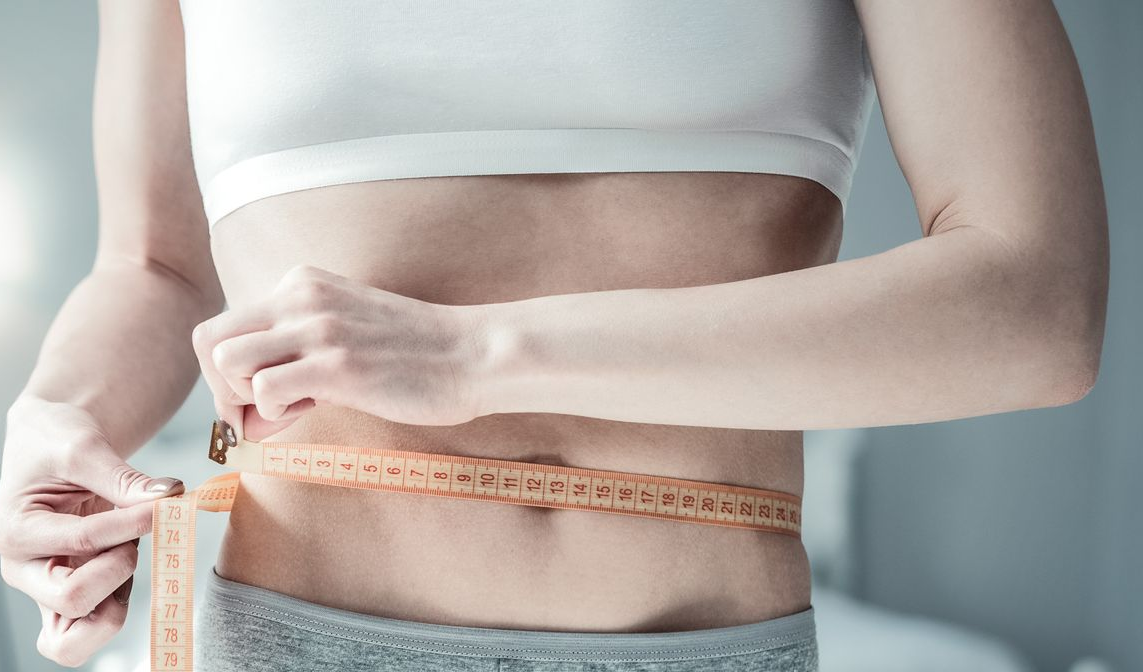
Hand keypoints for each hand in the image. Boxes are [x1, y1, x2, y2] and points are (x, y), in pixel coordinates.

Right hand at [0, 394, 184, 667]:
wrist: (48, 443)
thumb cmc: (54, 441)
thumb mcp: (83, 446)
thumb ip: (124, 477)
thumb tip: (169, 496)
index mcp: (16, 530)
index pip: (84, 539)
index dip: (135, 521)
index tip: (168, 501)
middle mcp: (25, 569)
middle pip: (73, 602)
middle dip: (120, 568)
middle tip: (132, 537)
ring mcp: (46, 588)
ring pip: (79, 637)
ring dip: (119, 597)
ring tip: (126, 552)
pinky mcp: (69, 595)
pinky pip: (91, 627)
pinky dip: (118, 604)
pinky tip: (126, 562)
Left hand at [192, 264, 488, 440]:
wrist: (474, 354)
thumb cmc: (414, 355)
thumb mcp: (346, 334)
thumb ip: (298, 357)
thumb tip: (251, 411)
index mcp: (301, 285)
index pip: (224, 326)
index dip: (226, 374)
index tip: (257, 401)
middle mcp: (301, 297)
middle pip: (209, 341)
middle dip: (221, 389)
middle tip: (259, 415)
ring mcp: (318, 328)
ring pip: (226, 362)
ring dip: (243, 400)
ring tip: (286, 412)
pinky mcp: (337, 364)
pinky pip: (264, 390)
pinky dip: (272, 414)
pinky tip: (308, 412)